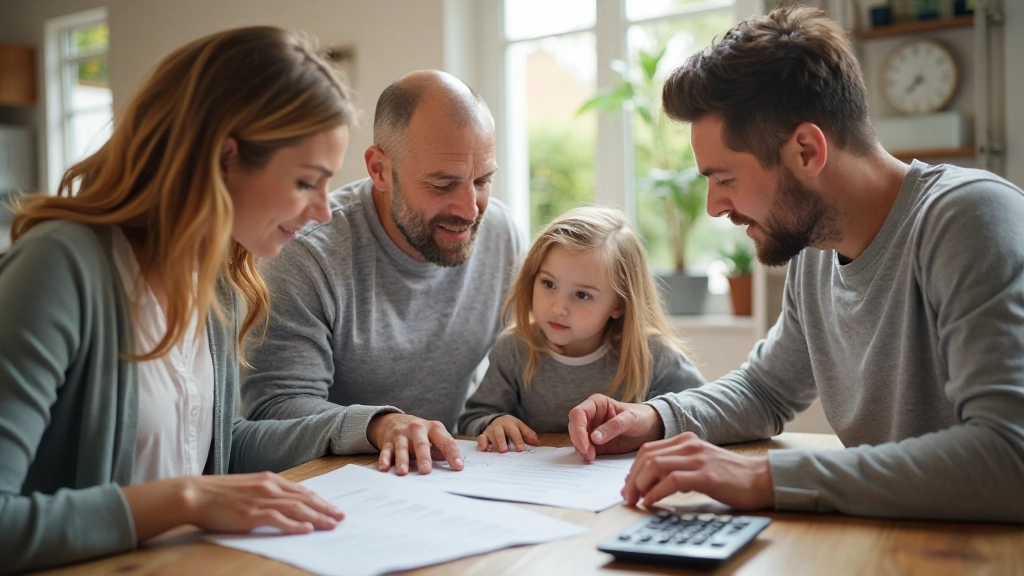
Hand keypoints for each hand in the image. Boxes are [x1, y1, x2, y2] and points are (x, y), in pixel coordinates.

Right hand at [185, 472, 344, 532]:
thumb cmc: (219, 494)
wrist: (196, 494)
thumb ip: (267, 492)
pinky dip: (294, 525)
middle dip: (326, 508)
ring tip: (332, 525)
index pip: (302, 490)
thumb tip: (285, 503)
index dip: (320, 500)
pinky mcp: (252, 513)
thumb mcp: (249, 487)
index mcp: (270, 480)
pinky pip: (278, 519)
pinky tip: (307, 529)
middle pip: (305, 499)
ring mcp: (261, 499)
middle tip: (341, 517)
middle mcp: (270, 486)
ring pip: (297, 508)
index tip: (334, 507)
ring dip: (317, 517)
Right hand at [367, 413, 463, 474]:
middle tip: (426, 471)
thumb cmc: (419, 433)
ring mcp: (401, 434)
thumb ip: (442, 450)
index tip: (458, 466)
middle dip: (424, 458)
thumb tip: (456, 467)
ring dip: (402, 460)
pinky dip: (384, 459)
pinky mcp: (388, 440)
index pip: (446, 442)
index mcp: (434, 428)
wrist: (393, 420)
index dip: (453, 454)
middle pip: (421, 444)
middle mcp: (417, 428)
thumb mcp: (433, 436)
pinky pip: (386, 450)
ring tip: (403, 473)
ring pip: (402, 448)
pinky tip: (384, 468)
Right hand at [477, 415, 539, 452]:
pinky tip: (484, 449)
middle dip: (502, 441)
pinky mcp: (484, 435)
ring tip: (498, 451)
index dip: (518, 440)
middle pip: (500, 432)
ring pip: (491, 435)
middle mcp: (499, 425)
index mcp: (510, 423)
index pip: (514, 431)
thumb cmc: (510, 426)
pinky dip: (482, 443)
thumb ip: (528, 434)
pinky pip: (481, 438)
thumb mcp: (519, 427)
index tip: (520, 449)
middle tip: (505, 450)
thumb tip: (537, 442)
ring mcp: (491, 430)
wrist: (496, 419)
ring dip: (494, 443)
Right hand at [568, 394, 664, 461]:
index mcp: (596, 403)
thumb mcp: (631, 419)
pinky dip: (586, 455)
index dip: (577, 429)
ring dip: (582, 450)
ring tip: (592, 458)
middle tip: (588, 455)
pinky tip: (592, 459)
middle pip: (574, 427)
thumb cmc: (641, 417)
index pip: (578, 414)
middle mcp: (590, 416)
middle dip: (578, 442)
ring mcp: (591, 430)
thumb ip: (614, 426)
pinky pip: (585, 449)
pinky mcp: (595, 444)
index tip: (585, 445)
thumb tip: (594, 438)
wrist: (651, 429)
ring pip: (577, 440)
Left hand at [622, 432, 773, 510]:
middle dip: (632, 478)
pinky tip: (651, 502)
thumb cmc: (731, 476)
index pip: (649, 450)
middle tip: (627, 497)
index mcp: (686, 441)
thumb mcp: (700, 464)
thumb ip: (678, 467)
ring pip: (655, 465)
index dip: (633, 469)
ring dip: (639, 485)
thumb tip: (652, 483)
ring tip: (636, 501)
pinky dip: (655, 492)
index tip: (627, 486)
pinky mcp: (706, 475)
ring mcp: (697, 459)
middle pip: (647, 456)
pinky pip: (671, 481)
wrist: (761, 479)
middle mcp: (690, 445)